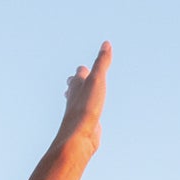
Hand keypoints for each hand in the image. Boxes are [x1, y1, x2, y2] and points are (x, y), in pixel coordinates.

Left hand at [54, 40, 110, 158]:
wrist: (79, 136)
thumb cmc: (86, 107)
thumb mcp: (96, 80)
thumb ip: (101, 63)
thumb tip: (106, 43)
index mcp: (77, 86)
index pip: (79, 73)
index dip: (82, 70)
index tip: (83, 67)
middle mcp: (75, 99)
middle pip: (73, 88)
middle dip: (75, 83)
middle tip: (74, 80)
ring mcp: (79, 114)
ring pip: (78, 103)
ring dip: (78, 99)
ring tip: (80, 98)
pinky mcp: (84, 126)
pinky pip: (86, 118)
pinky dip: (87, 114)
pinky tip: (90, 119)